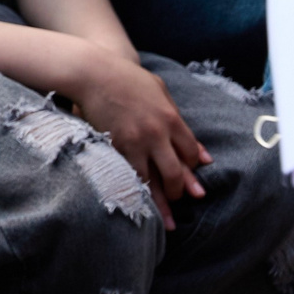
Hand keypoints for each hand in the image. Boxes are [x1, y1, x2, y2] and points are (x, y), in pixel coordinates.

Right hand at [70, 52, 210, 227]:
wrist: (91, 72)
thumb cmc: (126, 78)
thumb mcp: (160, 92)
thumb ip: (179, 120)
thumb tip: (202, 154)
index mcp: (171, 119)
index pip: (191, 153)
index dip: (193, 167)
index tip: (192, 173)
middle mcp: (156, 134)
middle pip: (175, 172)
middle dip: (181, 190)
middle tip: (183, 199)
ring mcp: (133, 142)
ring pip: (152, 181)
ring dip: (162, 203)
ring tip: (168, 222)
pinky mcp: (113, 146)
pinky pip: (128, 174)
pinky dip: (136, 191)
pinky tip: (140, 205)